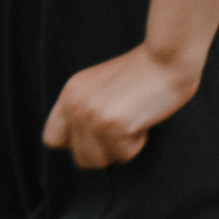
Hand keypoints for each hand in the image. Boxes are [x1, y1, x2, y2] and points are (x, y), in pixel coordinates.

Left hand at [41, 44, 200, 170]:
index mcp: (69, 94)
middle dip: (104, 152)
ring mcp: (91, 117)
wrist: (167, 57)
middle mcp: (74, 106)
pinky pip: (123, 155)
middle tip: (122, 131)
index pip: (52, 139)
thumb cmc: (143, 72)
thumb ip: (84, 108)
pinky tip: (142, 120)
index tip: (97, 136)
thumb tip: (81, 143)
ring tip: (132, 123)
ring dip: (120, 149)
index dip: (75, 144)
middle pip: (79, 158)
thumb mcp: (98, 85)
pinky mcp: (112, 126)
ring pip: (98, 161)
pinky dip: (137, 144)